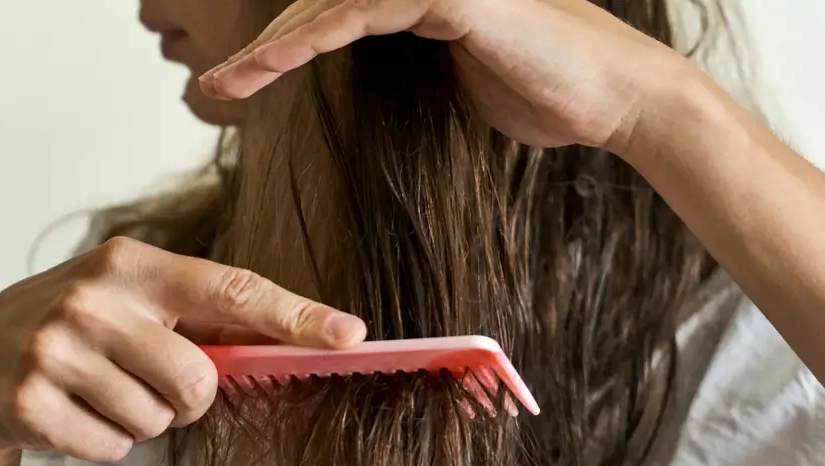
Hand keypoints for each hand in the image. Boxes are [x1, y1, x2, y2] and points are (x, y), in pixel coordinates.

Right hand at [0, 237, 365, 462]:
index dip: (296, 316)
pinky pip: (114, 448)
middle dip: (187, 398)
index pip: (230, 290)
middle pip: (197, 382)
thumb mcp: (139, 304)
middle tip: (149, 381)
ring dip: (144, 419)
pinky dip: (106, 442)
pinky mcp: (27, 403)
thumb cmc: (85, 326)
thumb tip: (300, 343)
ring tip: (103, 390)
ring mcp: (54, 350)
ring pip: (157, 421)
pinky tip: (75, 412)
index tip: (350, 335)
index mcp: (132, 265)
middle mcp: (91, 299)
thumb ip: (208, 322)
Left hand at [198, 0, 690, 150]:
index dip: (283, 45)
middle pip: (319, 2)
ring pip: (327, 4)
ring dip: (268, 48)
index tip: (240, 83)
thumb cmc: (544, 95)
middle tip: (213, 84)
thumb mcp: (457, 84)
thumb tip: (367, 92)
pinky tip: (265, 68)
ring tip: (221, 87)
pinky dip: (307, 40)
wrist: (612, 98)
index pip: (335, 12)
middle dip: (262, 45)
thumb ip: (409, 70)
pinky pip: (357, 13)